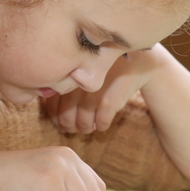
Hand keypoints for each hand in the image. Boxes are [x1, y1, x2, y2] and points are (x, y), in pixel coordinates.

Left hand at [44, 45, 167, 134]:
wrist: (137, 61)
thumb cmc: (104, 69)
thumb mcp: (82, 72)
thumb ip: (66, 87)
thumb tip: (52, 114)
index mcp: (68, 77)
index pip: (52, 106)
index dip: (56, 119)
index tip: (60, 123)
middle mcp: (77, 85)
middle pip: (66, 118)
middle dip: (69, 127)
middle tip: (74, 128)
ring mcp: (93, 93)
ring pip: (83, 123)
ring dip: (85, 129)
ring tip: (88, 126)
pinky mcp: (109, 100)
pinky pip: (101, 123)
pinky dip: (101, 126)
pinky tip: (102, 123)